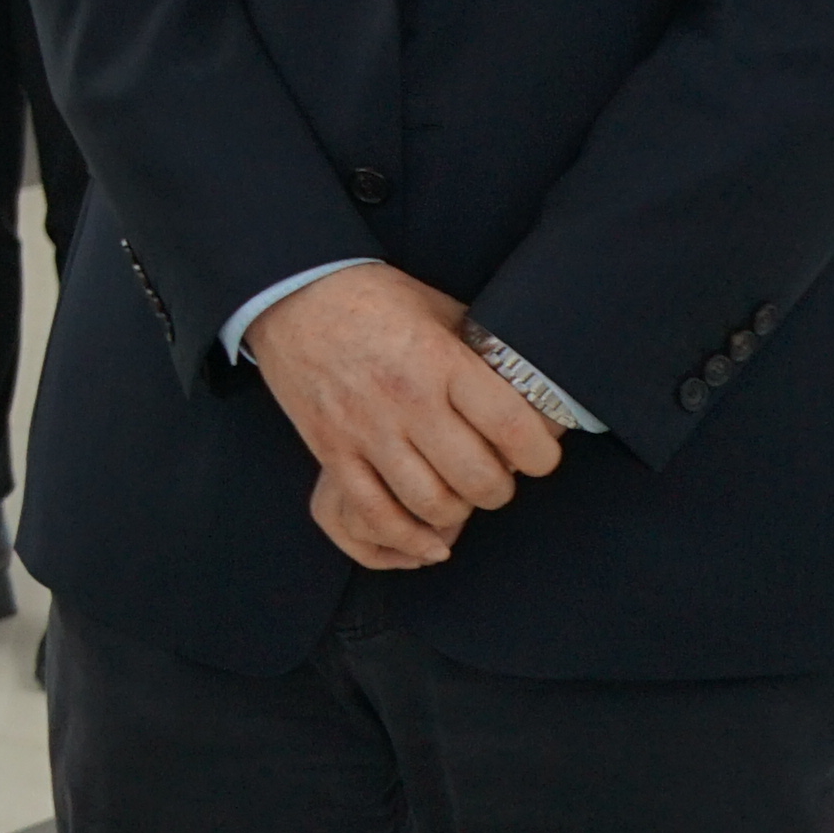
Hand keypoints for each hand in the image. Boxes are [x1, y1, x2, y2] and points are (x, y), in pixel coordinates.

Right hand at [245, 263, 561, 568]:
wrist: (293, 293)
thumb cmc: (372, 300)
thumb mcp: (437, 309)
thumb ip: (478, 351)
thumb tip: (527, 386)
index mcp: (441, 361)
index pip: (511, 427)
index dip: (540, 455)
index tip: (540, 456)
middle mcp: (406, 400)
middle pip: (477, 478)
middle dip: (499, 489)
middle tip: (498, 477)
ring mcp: (366, 430)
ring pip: (431, 504)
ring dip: (457, 513)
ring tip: (459, 497)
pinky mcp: (332, 450)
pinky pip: (374, 514)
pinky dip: (407, 538)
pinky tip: (428, 538)